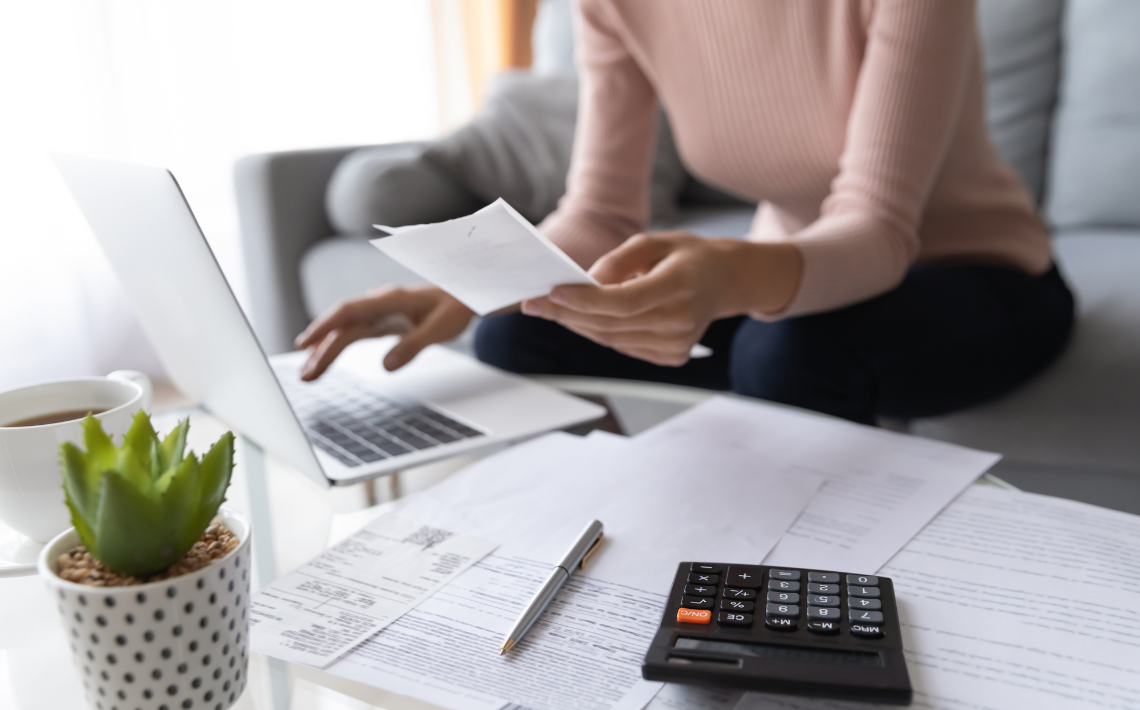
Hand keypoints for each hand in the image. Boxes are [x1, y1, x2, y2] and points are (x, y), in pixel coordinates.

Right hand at [295, 285, 473, 379]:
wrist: (465, 295)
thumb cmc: (455, 307)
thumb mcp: (441, 329)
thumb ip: (413, 346)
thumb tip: (385, 366)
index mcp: (390, 299)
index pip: (348, 311)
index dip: (325, 327)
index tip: (306, 344)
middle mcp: (379, 302)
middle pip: (342, 325)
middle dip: (320, 348)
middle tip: (304, 375)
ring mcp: (378, 311)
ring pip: (344, 329)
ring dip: (324, 349)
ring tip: (307, 374)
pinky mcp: (381, 320)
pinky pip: (354, 332)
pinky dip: (337, 345)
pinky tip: (322, 358)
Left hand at [521, 232, 800, 366]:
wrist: (726, 282)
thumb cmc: (687, 256)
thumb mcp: (656, 241)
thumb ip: (619, 260)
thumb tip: (586, 282)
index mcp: (680, 284)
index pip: (623, 301)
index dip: (584, 300)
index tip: (551, 292)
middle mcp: (681, 319)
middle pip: (610, 324)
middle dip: (567, 313)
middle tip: (534, 304)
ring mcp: (678, 343)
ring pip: (612, 339)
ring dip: (578, 325)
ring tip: (552, 309)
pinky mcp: (672, 356)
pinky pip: (624, 346)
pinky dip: (600, 332)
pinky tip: (583, 319)